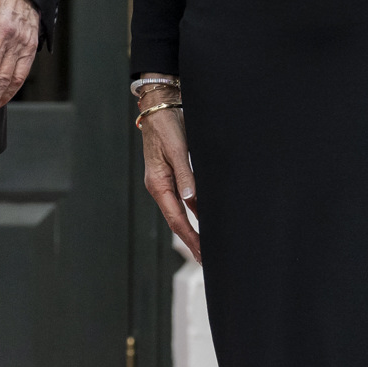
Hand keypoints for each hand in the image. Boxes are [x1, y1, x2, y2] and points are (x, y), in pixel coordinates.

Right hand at [137, 104, 199, 263]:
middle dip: (192, 240)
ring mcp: (165, 181)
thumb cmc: (167, 126)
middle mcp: (160, 186)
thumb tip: (192, 201)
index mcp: (158, 184)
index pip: (176, 219)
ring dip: (194, 228)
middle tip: (207, 259)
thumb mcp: (177, 150)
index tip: (202, 254)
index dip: (190, 238)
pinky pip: (184, 199)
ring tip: (209, 245)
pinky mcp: (172, 174)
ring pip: (181, 211)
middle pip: (177, 220)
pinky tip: (207, 217)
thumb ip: (186, 175)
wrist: (159, 106)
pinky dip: (195, 211)